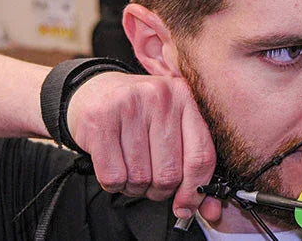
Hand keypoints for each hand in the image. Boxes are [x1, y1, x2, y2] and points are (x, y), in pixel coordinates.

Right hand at [66, 72, 219, 220]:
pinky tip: (115, 166)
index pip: (201, 155)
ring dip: (134, 187)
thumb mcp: (171, 125)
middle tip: (151, 182)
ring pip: (140, 178)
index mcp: (185, 98)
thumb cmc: (138, 113)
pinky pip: (113, 176)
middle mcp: (160, 98)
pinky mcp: (100, 120)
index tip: (185, 205)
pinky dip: (114, 183)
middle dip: (159, 190)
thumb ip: (192, 163)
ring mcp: (129, 106)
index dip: (194, 190)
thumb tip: (206, 209)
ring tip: (131, 169)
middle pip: (169, 174)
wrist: (95, 90)